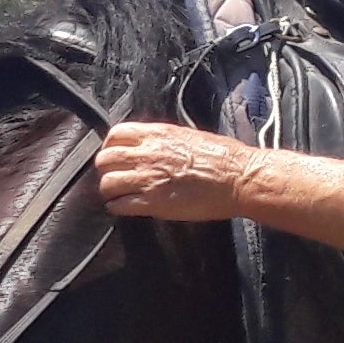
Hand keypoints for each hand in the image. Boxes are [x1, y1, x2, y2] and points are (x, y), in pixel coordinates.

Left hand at [95, 121, 260, 223]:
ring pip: (107, 183)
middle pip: (105, 159)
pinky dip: (116, 208)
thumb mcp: (187, 136)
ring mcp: (148, 178)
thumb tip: (149, 146)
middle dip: (106, 170)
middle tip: (115, 177)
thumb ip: (162, 140)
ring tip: (118, 195)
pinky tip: (123, 208)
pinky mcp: (152, 202)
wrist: (238, 177)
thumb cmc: (222, 157)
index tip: (115, 155)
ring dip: (109, 190)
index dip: (110, 146)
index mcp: (157, 135)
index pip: (116, 134)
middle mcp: (147, 154)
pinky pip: (119, 205)